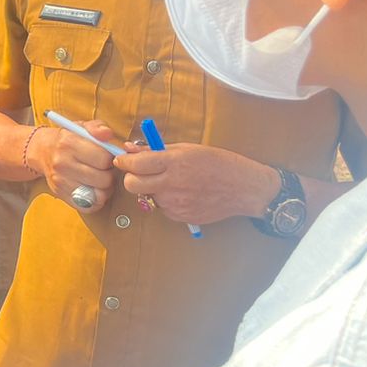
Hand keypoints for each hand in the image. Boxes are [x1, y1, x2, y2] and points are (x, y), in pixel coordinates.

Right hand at [37, 124, 118, 212]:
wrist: (42, 151)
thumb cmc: (67, 139)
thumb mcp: (81, 127)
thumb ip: (97, 127)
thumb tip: (107, 134)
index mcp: (68, 143)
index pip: (104, 158)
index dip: (111, 158)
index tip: (107, 157)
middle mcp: (62, 163)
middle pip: (104, 179)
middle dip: (109, 174)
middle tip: (104, 169)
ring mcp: (60, 181)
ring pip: (99, 195)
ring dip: (104, 189)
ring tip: (100, 179)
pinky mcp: (61, 194)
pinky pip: (89, 206)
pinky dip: (96, 201)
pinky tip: (93, 190)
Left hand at [117, 144, 279, 226]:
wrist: (244, 188)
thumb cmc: (219, 164)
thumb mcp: (189, 149)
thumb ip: (157, 150)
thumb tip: (131, 149)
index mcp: (173, 162)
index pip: (135, 164)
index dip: (124, 162)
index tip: (122, 160)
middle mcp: (172, 184)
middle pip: (132, 185)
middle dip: (132, 178)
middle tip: (140, 173)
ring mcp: (176, 203)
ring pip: (148, 197)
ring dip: (152, 189)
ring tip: (173, 181)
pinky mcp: (181, 217)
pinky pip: (163, 208)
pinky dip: (166, 200)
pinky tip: (183, 193)